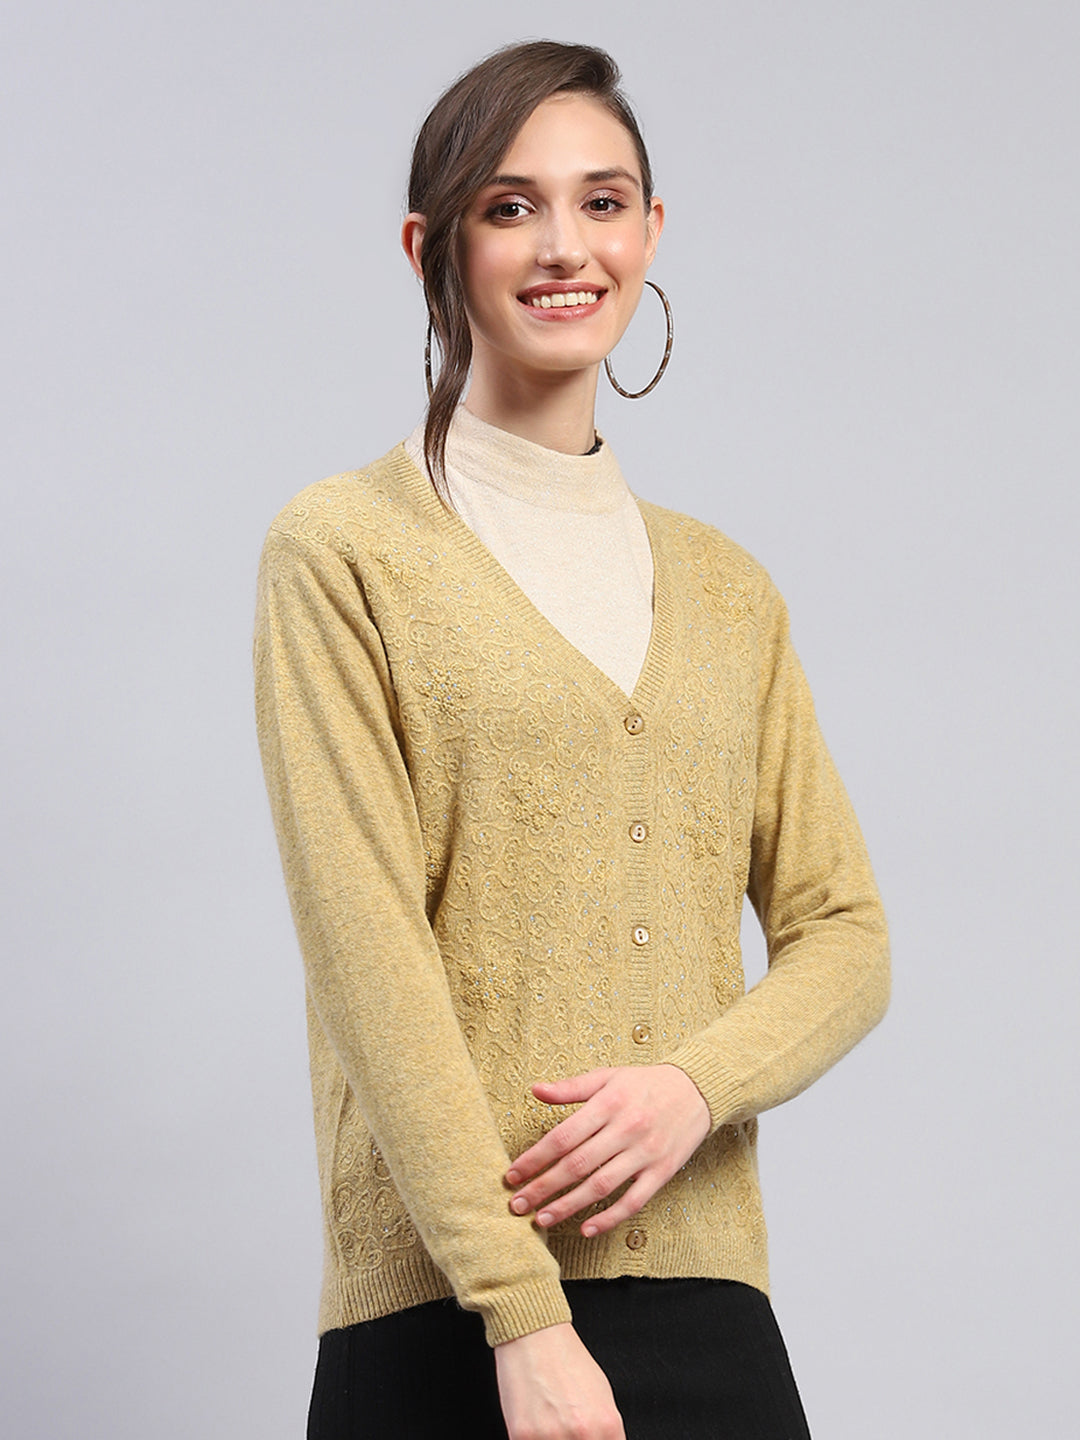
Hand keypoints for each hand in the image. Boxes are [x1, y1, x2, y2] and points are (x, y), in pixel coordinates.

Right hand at [495, 1322, 624, 1439]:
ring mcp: (551, 1437)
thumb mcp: (602, 1395)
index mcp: (607, 1425)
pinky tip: (536, 1429)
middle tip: (566, 1433)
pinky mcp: (522, 1437)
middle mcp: (583, 1434)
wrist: (534, 1334)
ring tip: (551, 1427)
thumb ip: (606, 1432)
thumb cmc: (567, 1360)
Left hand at [505, 1064, 710, 1236]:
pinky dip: (609, 1218)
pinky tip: (586, 1229)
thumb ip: (571, 1087)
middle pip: (577, 1165)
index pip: (563, 1136)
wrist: (698, 1089)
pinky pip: (633, 1201)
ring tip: (541, 1219)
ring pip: (601, 1186)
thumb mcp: (608, 1076)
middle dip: (543, 1187)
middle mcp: (626, 1129)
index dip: (534, 1158)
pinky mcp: (662, 1172)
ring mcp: (645, 1153)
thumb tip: (535, 1090)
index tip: (512, 1175)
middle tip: (517, 1204)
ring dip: (568, 1206)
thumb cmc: (645, 1083)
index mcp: (609, 1103)